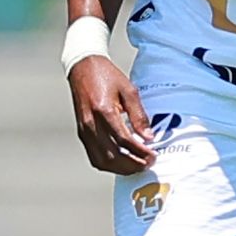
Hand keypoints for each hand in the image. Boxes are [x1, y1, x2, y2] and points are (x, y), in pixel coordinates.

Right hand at [67, 55, 155, 174]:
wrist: (82, 67)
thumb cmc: (106, 76)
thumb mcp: (129, 90)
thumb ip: (139, 115)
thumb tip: (149, 137)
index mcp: (104, 111)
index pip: (124, 141)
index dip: (140, 152)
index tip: (153, 155)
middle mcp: (91, 124)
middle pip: (112, 156)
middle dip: (132, 165)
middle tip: (148, 164)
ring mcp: (84, 130)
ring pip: (102, 161)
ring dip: (121, 168)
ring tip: (136, 166)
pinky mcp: (81, 133)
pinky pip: (94, 156)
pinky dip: (109, 164)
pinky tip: (121, 163)